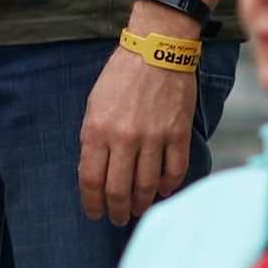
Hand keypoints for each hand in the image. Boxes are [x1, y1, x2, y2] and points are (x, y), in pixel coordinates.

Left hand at [76, 35, 197, 226]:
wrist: (156, 49)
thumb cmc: (120, 76)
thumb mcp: (94, 105)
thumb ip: (93, 140)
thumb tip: (95, 174)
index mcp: (96, 130)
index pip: (91, 180)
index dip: (92, 203)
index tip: (95, 213)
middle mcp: (123, 138)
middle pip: (118, 190)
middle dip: (117, 211)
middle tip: (118, 219)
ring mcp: (153, 137)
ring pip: (146, 186)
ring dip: (141, 203)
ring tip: (138, 209)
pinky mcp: (177, 133)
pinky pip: (174, 170)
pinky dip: (167, 185)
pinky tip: (161, 189)